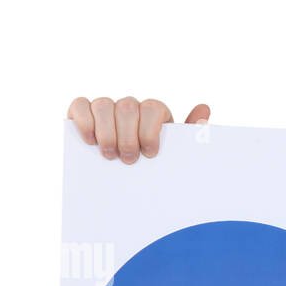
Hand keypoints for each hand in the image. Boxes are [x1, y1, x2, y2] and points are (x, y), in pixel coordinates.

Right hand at [66, 96, 210, 162]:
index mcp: (153, 113)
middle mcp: (129, 106)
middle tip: (128, 160)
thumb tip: (205, 109)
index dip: (150, 130)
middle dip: (127, 136)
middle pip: (127, 107)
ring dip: (106, 132)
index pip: (152, 108)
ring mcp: (106, 107)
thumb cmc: (152, 167)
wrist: (126, 181)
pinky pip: (80, 105)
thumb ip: (190, 135)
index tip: (149, 154)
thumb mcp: (172, 155)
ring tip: (109, 155)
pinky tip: (90, 141)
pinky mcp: (82, 111)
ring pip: (104, 105)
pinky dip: (84, 120)